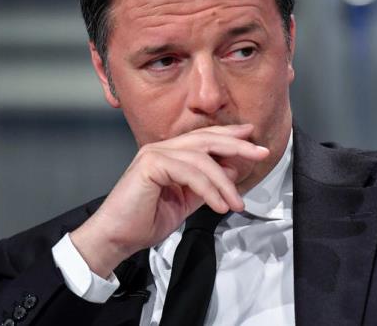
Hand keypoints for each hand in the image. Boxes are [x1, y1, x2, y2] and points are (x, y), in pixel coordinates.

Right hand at [69, 124, 268, 276]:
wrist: (115, 239)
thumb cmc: (144, 221)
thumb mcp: (185, 202)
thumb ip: (206, 186)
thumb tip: (233, 173)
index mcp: (168, 154)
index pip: (204, 138)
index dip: (229, 136)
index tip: (252, 138)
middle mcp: (161, 148)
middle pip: (206, 140)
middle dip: (237, 145)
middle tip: (261, 152)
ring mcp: (154, 154)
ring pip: (202, 159)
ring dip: (225, 183)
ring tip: (236, 203)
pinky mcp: (150, 165)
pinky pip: (190, 173)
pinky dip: (209, 189)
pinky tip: (219, 205)